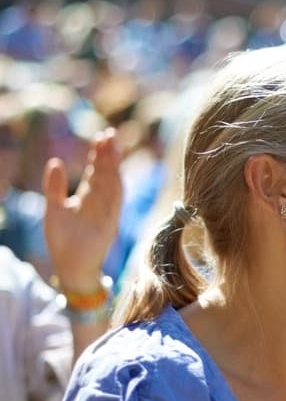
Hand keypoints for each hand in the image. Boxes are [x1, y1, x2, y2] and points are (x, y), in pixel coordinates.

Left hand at [43, 129, 121, 291]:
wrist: (70, 266)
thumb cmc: (63, 239)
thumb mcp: (54, 208)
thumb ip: (55, 186)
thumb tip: (56, 161)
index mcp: (88, 197)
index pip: (97, 171)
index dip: (99, 154)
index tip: (101, 136)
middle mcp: (100, 203)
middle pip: (107, 174)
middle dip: (109, 155)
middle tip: (110, 134)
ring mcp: (106, 213)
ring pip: (112, 185)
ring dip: (114, 167)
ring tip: (114, 148)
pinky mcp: (108, 226)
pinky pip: (114, 205)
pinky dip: (116, 190)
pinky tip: (116, 175)